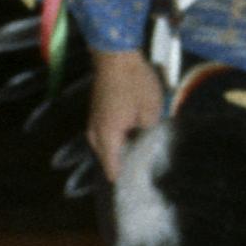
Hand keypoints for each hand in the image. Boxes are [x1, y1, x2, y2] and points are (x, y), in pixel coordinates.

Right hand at [87, 49, 164, 184]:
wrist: (116, 55)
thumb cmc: (135, 83)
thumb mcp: (151, 111)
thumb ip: (149, 133)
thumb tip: (149, 145)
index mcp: (107, 136)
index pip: (113, 168)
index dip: (126, 179)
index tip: (139, 190)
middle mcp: (95, 133)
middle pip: (107, 159)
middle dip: (123, 167)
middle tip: (142, 175)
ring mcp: (94, 122)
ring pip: (106, 146)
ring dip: (120, 152)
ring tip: (139, 159)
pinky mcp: (98, 113)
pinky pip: (105, 135)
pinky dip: (117, 141)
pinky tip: (132, 140)